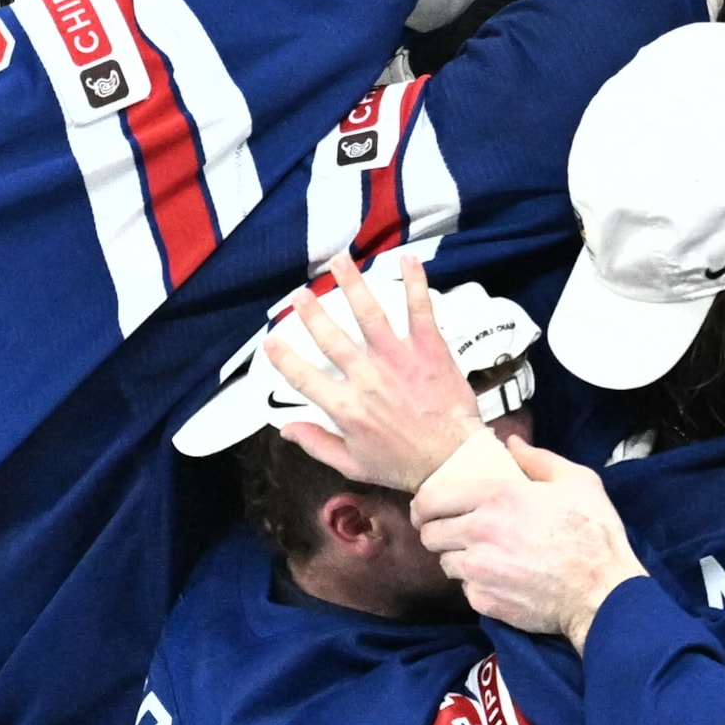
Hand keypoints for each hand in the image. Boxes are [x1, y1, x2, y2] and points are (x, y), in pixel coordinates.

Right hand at [264, 254, 486, 491]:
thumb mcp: (352, 465)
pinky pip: (420, 311)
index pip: (304, 377)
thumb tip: (285, 428)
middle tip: (300, 295)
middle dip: (311, 313)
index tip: (271, 341)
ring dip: (352, 285)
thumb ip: (316, 443)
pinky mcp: (428, 350)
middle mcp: (368, 379)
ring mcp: (398, 360)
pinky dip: (414, 283)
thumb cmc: (405, 465)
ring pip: (369, 314)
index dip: (283, 357)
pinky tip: (407, 259)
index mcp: (346, 408)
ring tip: (339, 263)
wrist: (453, 460)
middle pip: (331, 338)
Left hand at [416, 438, 646, 647]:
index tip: (428, 509)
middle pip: (429, 534)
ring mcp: (479, 571)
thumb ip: (538, 458)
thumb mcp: (577, 480)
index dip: (423, 505)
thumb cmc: (594, 533)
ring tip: (484, 557)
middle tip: (456, 533)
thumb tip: (512, 443)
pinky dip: (477, 585)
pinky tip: (501, 579)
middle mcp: (479, 532)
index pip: (430, 499)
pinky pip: (465, 590)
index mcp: (497, 497)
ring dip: (458, 559)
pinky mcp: (484, 601)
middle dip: (439, 532)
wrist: (603, 592)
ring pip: (444, 563)